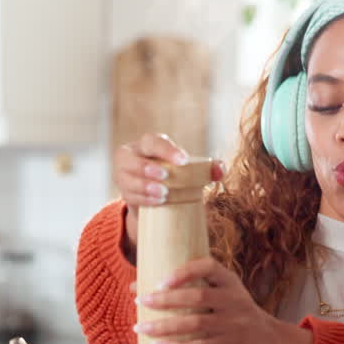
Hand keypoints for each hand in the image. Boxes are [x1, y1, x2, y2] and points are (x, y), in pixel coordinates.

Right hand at [114, 133, 224, 252]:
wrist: (157, 197)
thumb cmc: (175, 176)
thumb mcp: (188, 170)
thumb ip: (207, 169)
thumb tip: (220, 169)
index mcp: (147, 144)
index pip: (153, 142)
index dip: (167, 150)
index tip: (184, 161)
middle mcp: (130, 156)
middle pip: (132, 159)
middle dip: (148, 168)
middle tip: (166, 176)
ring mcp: (123, 175)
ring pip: (127, 179)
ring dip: (144, 186)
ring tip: (164, 193)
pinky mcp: (124, 192)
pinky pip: (129, 195)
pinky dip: (143, 199)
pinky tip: (158, 202)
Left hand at [132, 258, 312, 343]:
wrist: (268, 340)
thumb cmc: (233, 311)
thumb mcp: (223, 292)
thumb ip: (189, 286)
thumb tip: (135, 286)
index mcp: (229, 281)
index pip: (208, 267)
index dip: (184, 272)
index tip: (161, 281)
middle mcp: (233, 299)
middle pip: (196, 297)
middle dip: (165, 300)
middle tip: (141, 301)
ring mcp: (233, 323)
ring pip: (195, 324)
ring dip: (164, 327)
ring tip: (141, 327)